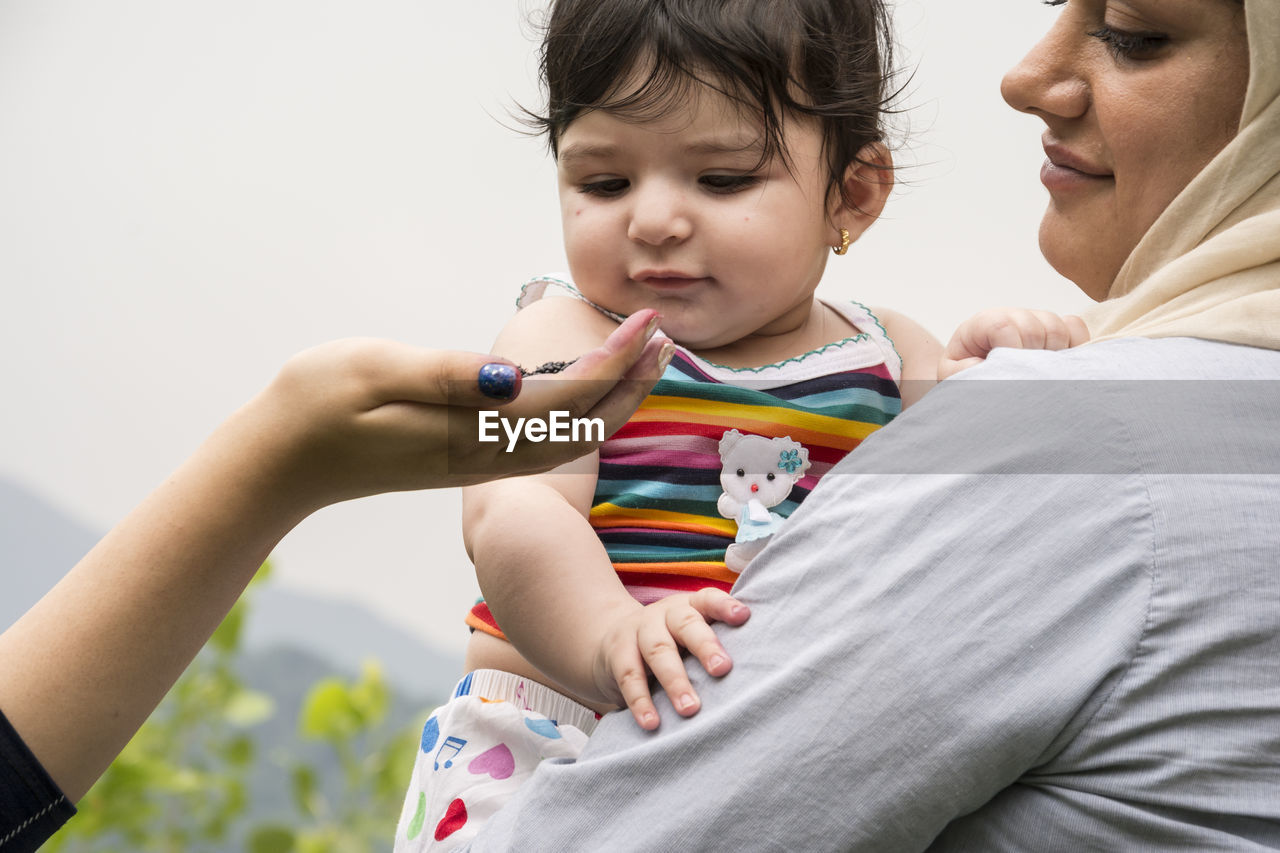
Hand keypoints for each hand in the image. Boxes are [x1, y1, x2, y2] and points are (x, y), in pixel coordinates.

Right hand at [235, 309, 669, 510]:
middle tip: (666, 335)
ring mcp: (478, 462)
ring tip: (645, 358)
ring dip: (612, 400)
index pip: (565, 401)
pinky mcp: (467, 457)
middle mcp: (485, 456)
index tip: (648, 324)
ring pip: (568, 438)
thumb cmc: (316, 405)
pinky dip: (579, 413)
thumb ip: (445, 376)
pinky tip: (587, 388)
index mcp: (470, 433)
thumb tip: (512, 378)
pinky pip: (543, 440)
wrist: (281, 463)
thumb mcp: (373, 374)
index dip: (614, 364)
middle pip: (582, 426)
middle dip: (631, 382)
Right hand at [593, 589, 750, 730]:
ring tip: (690, 709)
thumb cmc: (669, 643)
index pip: (709, 599)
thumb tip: (760, 675)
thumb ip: (716, 644)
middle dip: (705, 646)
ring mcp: (638, 630)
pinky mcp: (617, 653)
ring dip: (675, 680)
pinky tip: (652, 723)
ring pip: (658, 651)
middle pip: (686, 624)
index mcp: (689, 606)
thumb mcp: (689, 635)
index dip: (725, 606)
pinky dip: (641, 701)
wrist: (609, 641)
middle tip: (723, 669)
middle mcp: (665, 613)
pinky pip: (629, 677)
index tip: (744, 617)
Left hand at [939, 308, 1088, 380]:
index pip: (1003, 325)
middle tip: (1024, 377)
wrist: (979, 376)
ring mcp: (1037, 320)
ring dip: (1053, 355)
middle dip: (1032, 356)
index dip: (1010, 348)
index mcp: (983, 324)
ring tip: (1038, 374)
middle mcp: (1013, 316)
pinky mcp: (1058, 329)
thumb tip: (982, 364)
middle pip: (1035, 327)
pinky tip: (1059, 365)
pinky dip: (1075, 347)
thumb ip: (964, 370)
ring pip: (1058, 327)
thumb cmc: (967, 374)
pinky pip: (1076, 327)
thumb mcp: (955, 375)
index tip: (1008, 369)